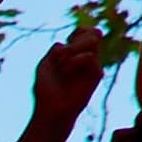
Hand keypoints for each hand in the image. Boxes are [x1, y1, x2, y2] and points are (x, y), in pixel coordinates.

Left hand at [26, 27, 106, 141]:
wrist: (51, 109)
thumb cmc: (46, 90)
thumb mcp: (45, 64)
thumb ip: (55, 50)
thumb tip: (64, 44)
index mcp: (76, 54)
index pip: (86, 32)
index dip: (79, 31)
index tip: (67, 42)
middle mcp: (87, 59)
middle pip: (95, 33)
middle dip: (79, 38)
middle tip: (65, 53)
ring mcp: (93, 66)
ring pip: (94, 40)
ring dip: (75, 47)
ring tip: (64, 63)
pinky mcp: (96, 75)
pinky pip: (90, 56)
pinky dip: (75, 60)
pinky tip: (67, 70)